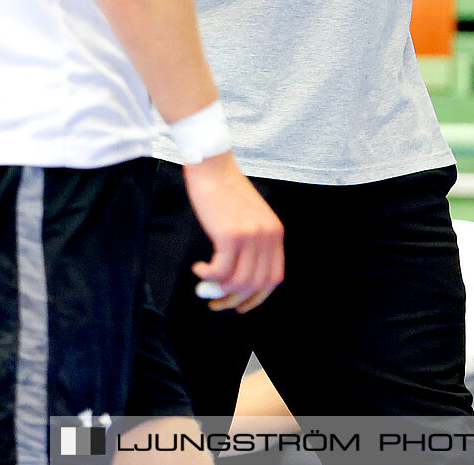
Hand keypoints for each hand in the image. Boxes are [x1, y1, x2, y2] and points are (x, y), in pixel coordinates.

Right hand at [184, 153, 283, 312]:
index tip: (239, 306)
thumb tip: (238, 283)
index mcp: (276, 233)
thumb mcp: (251, 219)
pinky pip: (220, 270)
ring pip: (237, 281)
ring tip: (203, 286)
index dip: (256, 298)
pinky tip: (198, 268)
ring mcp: (250, 235)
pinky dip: (207, 275)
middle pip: (255, 285)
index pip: (274, 279)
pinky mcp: (229, 234)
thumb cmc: (227, 194)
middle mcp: (267, 236)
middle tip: (214, 303)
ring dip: (218, 291)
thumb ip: (252, 245)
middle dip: (233, 300)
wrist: (213, 168)